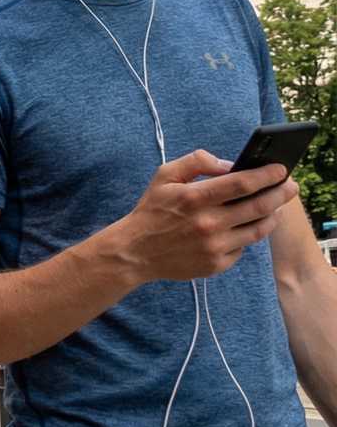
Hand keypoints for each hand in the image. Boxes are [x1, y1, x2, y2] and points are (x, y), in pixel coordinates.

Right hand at [110, 151, 296, 282]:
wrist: (135, 251)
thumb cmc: (152, 210)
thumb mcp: (164, 176)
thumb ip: (196, 162)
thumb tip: (229, 164)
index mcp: (193, 198)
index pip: (241, 183)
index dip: (266, 175)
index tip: (281, 168)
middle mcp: (207, 223)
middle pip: (259, 206)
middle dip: (281, 193)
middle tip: (291, 186)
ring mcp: (214, 246)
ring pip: (258, 229)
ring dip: (272, 215)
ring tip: (274, 206)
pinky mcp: (216, 264)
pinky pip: (243, 247)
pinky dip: (247, 234)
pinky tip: (243, 226)